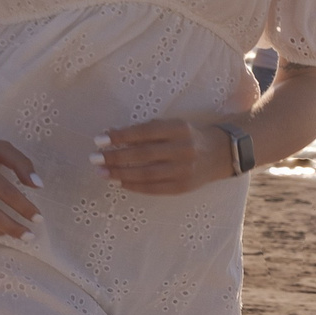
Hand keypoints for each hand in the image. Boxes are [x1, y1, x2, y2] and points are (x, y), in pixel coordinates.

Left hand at [93, 119, 231, 193]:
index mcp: (179, 129)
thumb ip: (145, 130)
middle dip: (116, 157)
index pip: (144, 133)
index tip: (99, 139)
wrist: (220, 153)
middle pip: (144, 155)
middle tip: (94, 158)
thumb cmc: (187, 136)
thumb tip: (111, 134)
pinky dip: (135, 186)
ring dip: (121, 174)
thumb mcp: (171, 126)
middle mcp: (183, 149)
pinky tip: (119, 182)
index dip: (121, 136)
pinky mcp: (184, 186)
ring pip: (147, 174)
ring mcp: (185, 170)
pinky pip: (155, 188)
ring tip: (102, 172)